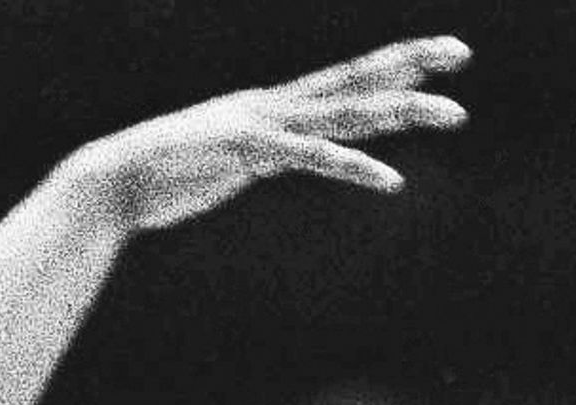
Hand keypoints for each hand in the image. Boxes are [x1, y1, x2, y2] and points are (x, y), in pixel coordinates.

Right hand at [58, 38, 469, 235]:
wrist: (113, 179)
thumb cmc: (163, 175)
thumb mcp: (224, 158)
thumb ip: (256, 151)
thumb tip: (271, 153)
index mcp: (273, 107)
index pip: (345, 80)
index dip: (393, 64)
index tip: (437, 56)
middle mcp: (275, 105)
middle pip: (357, 79)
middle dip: (411, 65)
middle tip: (462, 52)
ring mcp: (264, 124)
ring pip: (348, 112)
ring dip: (403, 111)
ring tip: (453, 114)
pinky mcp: (250, 151)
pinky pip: (314, 158)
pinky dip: (353, 168)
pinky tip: (390, 181)